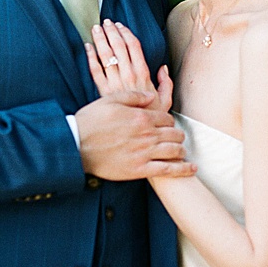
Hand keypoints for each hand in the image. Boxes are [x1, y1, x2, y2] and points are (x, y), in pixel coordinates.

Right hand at [75, 90, 194, 180]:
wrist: (76, 145)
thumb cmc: (90, 121)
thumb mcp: (109, 100)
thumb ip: (133, 96)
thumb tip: (150, 96)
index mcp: (141, 117)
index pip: (166, 117)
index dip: (167, 120)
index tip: (164, 124)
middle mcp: (146, 135)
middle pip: (174, 133)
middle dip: (176, 134)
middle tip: (174, 137)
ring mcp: (145, 153)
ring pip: (175, 150)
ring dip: (180, 150)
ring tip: (180, 151)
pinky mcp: (140, 169)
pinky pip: (168, 170)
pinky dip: (182, 169)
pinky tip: (191, 168)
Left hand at [86, 20, 171, 112]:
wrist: (137, 132)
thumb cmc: (152, 117)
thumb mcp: (166, 101)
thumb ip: (166, 83)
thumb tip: (163, 68)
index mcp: (143, 74)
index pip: (134, 47)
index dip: (126, 33)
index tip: (120, 25)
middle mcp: (128, 75)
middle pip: (118, 47)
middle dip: (111, 32)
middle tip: (105, 21)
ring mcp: (115, 83)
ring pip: (106, 56)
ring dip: (100, 40)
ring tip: (96, 28)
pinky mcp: (104, 91)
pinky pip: (95, 71)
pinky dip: (90, 58)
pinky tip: (87, 47)